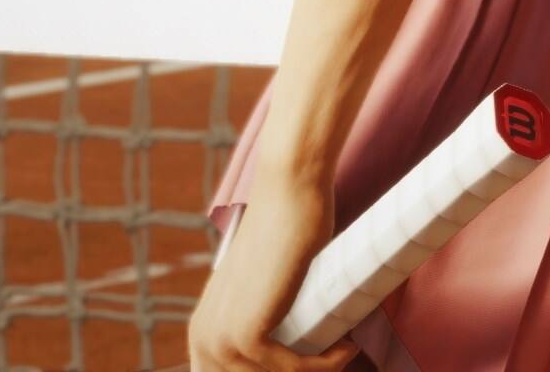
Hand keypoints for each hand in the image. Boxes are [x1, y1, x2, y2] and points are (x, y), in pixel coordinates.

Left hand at [184, 184, 358, 371]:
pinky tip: (346, 348)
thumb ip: (264, 308)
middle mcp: (203, 338)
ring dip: (316, 370)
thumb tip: (293, 322)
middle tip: (334, 358)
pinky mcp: (245, 333)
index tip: (312, 364)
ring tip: (346, 350)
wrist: (288, 194)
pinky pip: (288, 369)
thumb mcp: (265, 282)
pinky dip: (323, 364)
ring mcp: (220, 337)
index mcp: (203, 330)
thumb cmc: (286, 229)